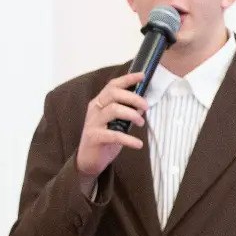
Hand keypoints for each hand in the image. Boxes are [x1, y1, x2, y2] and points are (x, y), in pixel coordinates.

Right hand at [75, 71, 147, 186]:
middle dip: (133, 97)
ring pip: (113, 110)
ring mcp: (93, 123)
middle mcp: (95, 109)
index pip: (112, 86)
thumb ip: (125, 113)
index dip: (127, 79)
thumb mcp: (116, 123)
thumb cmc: (105, 138)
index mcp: (100, 103)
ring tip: (141, 123)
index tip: (142, 76)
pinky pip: (113, 135)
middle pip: (113, 94)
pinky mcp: (94, 137)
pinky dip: (129, 139)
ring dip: (131, 115)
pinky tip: (138, 144)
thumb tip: (141, 106)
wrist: (89, 159)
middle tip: (146, 106)